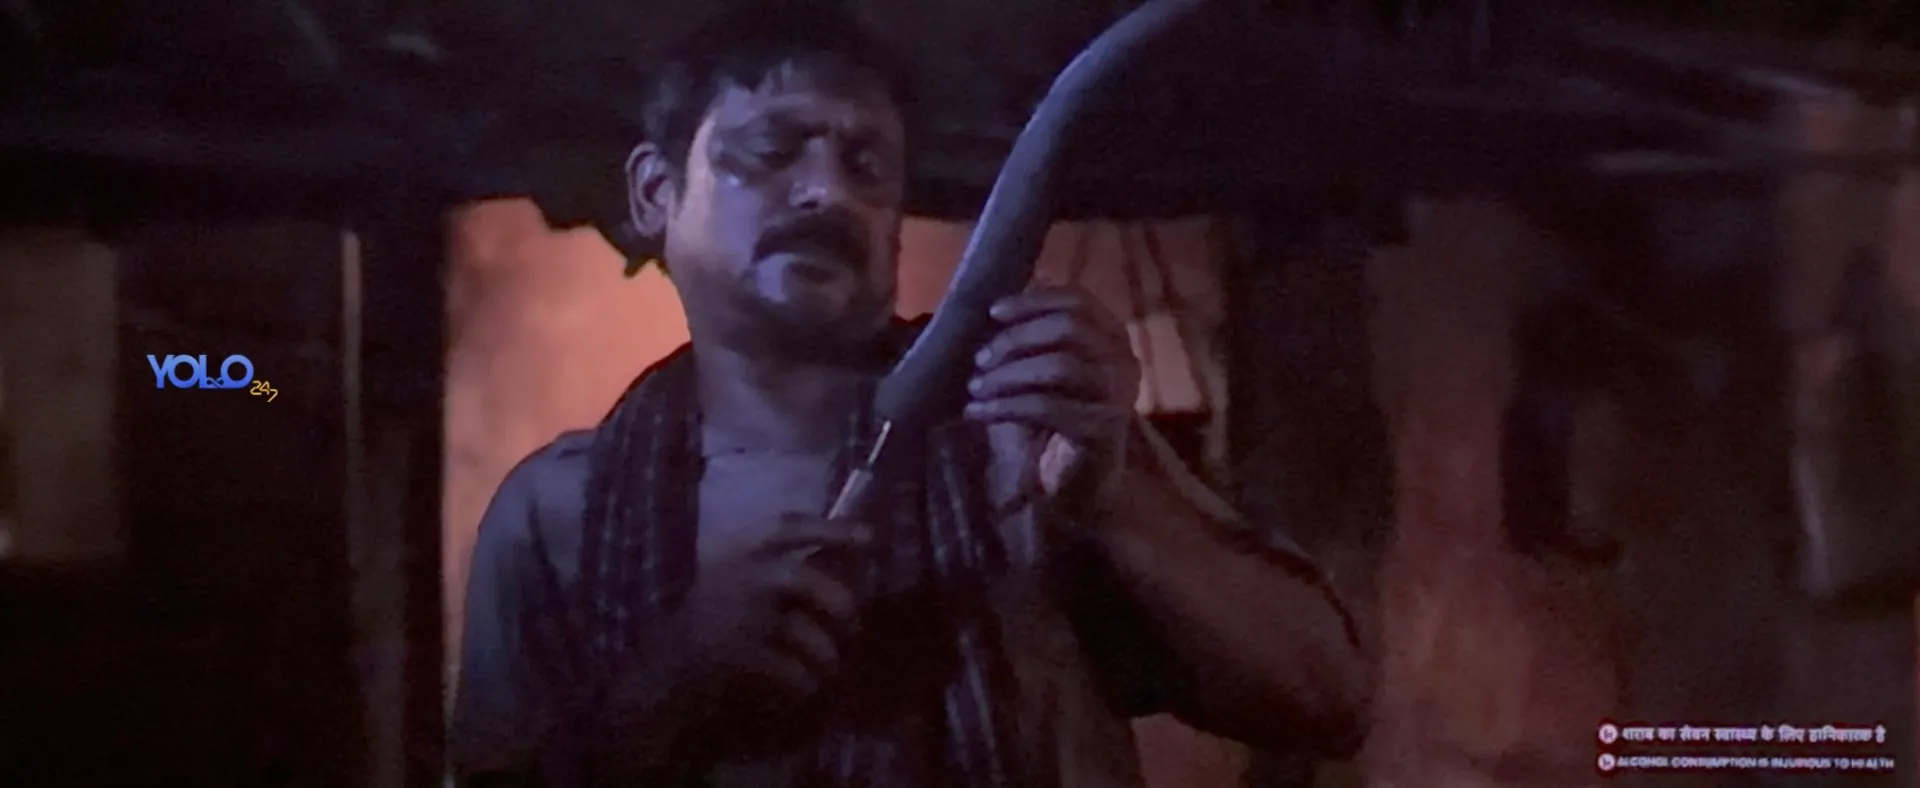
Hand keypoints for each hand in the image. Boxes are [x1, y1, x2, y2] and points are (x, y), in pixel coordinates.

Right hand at [668, 514, 869, 737]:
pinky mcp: (736, 656)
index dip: (831, 528)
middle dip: (838, 599)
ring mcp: (737, 617)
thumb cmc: (707, 612)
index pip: (788, 526)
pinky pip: (790, 671)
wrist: (661, 662)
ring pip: (803, 632)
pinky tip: (806, 688)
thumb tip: (844, 557)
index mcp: (738, 548)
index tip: (870, 536)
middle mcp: (739, 575)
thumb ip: (781, 564)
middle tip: (854, 622)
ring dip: (827, 654)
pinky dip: (805, 683)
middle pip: (802, 577)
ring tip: (829, 666)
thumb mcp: (736, 573)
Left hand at [965, 284, 1139, 506]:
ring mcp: (1118, 396)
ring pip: (1059, 365)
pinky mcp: (1102, 430)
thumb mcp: (1044, 373)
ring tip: (975, 387)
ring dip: (1008, 374)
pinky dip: (1005, 406)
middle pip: (1069, 327)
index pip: (1078, 301)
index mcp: (1113, 338)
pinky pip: (1047, 407)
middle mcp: (1124, 361)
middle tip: (980, 358)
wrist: (1082, 490)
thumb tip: (1007, 300)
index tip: (993, 312)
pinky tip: (977, 412)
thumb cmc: (1058, 425)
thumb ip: (1035, 336)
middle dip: (1017, 338)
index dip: (1033, 301)